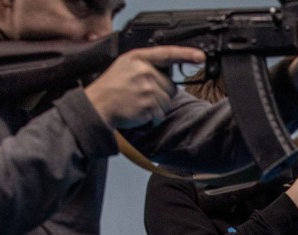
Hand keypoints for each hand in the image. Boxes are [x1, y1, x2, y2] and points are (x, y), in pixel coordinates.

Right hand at [85, 46, 205, 128]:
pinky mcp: (148, 105)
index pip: (167, 53)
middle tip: (141, 94)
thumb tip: (170, 70)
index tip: (200, 57)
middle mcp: (144, 70)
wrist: (97, 105)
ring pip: (167, 101)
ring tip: (137, 102)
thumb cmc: (112, 87)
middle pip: (171, 85)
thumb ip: (147, 64)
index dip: (186, 55)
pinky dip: (152, 117)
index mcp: (138, 58)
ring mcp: (147, 88)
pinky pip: (160, 114)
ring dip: (156, 106)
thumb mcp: (126, 65)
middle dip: (161, 93)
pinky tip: (138, 111)